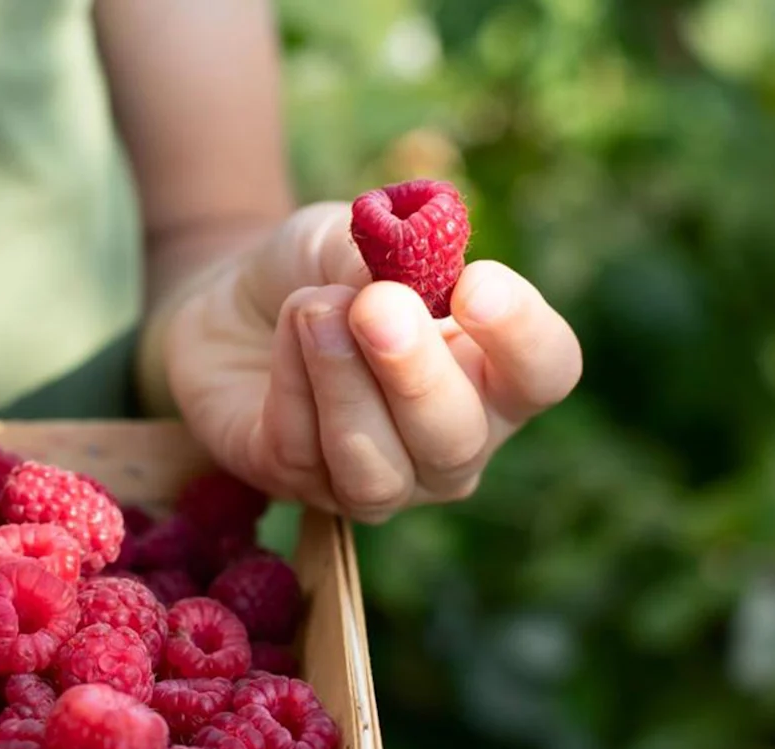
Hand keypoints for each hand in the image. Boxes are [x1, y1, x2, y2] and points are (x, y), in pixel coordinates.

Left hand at [153, 203, 583, 522]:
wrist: (229, 304)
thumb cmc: (320, 273)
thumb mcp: (351, 237)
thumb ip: (384, 254)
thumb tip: (392, 283)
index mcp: (494, 372)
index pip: (545, 372)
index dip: (520, 335)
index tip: (475, 283)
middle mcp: (451, 441)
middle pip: (458, 438)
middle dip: (417, 375)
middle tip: (377, 307)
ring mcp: (379, 480)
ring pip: (378, 471)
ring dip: (344, 385)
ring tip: (312, 310)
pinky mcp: (298, 486)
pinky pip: (302, 453)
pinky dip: (291, 384)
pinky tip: (284, 329)